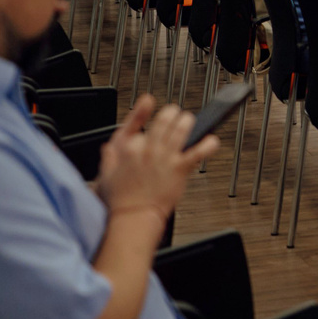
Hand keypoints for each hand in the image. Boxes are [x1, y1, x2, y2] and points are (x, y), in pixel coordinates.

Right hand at [95, 95, 215, 220]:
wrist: (133, 217)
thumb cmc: (120, 200)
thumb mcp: (106, 175)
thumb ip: (109, 158)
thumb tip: (109, 147)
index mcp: (127, 149)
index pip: (134, 122)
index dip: (142, 109)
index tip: (149, 101)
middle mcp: (146, 150)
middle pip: (162, 121)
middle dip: (171, 113)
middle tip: (176, 114)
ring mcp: (163, 158)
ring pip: (180, 130)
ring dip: (188, 121)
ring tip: (190, 120)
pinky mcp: (179, 168)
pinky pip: (198, 151)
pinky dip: (207, 144)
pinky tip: (212, 140)